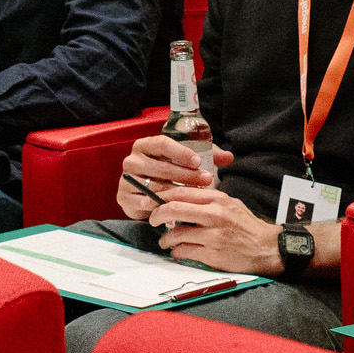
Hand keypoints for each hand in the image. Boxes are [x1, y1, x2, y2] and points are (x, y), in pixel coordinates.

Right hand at [116, 133, 230, 221]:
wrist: (147, 194)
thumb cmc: (169, 173)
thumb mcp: (187, 162)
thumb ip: (208, 157)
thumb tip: (229, 157)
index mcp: (146, 145)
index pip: (163, 144)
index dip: (181, 153)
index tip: (198, 162)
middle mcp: (133, 160)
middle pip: (161, 167)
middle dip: (186, 175)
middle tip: (205, 180)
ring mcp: (126, 179)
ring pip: (154, 186)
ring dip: (177, 192)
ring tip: (195, 196)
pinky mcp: (123, 197)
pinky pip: (143, 202)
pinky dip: (159, 205)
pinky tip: (174, 208)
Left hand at [148, 186, 283, 276]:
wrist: (267, 249)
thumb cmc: (247, 226)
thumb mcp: (230, 204)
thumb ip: (208, 200)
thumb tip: (181, 197)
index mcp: (218, 199)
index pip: (181, 192)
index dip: (162, 196)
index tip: (153, 202)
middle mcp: (214, 215)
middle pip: (173, 209)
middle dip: (156, 215)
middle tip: (152, 220)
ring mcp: (213, 236)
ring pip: (176, 234)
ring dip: (166, 239)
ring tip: (165, 241)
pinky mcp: (212, 255)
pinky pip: (184, 252)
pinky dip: (177, 252)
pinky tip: (178, 251)